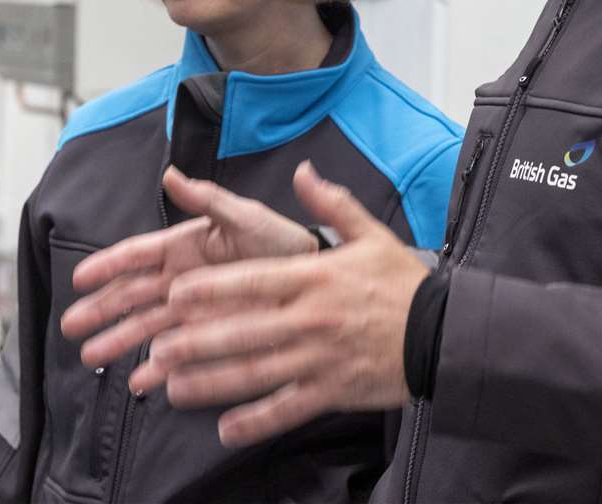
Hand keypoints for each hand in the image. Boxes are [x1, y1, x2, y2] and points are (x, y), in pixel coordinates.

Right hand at [59, 166, 317, 366]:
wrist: (312, 276)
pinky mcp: (207, 336)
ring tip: (91, 357)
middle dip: (100, 311)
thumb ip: (207, 199)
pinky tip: (141, 382)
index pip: (136, 255)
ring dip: (119, 341)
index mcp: (182, 245)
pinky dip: (158, 368)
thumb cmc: (279, 240)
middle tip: (70, 327)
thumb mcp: (245, 215)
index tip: (79, 278)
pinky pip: (176, 353)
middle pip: (130, 296)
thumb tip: (170, 174)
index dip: (107, 265)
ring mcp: (191, 310)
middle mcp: (179, 279)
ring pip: (145, 326)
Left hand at [141, 160, 431, 446]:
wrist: (443, 331)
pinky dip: (255, 422)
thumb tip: (304, 172)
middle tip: (158, 348)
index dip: (210, 289)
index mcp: (314, 278)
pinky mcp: (332, 391)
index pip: (252, 282)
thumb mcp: (371, 234)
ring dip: (212, 383)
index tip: (175, 293)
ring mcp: (319, 359)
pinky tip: (225, 429)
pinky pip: (287, 409)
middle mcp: (311, 319)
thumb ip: (332, 205)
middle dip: (196, 341)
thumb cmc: (403, 283)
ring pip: (256, 373)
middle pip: (243, 331)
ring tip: (174, 388)